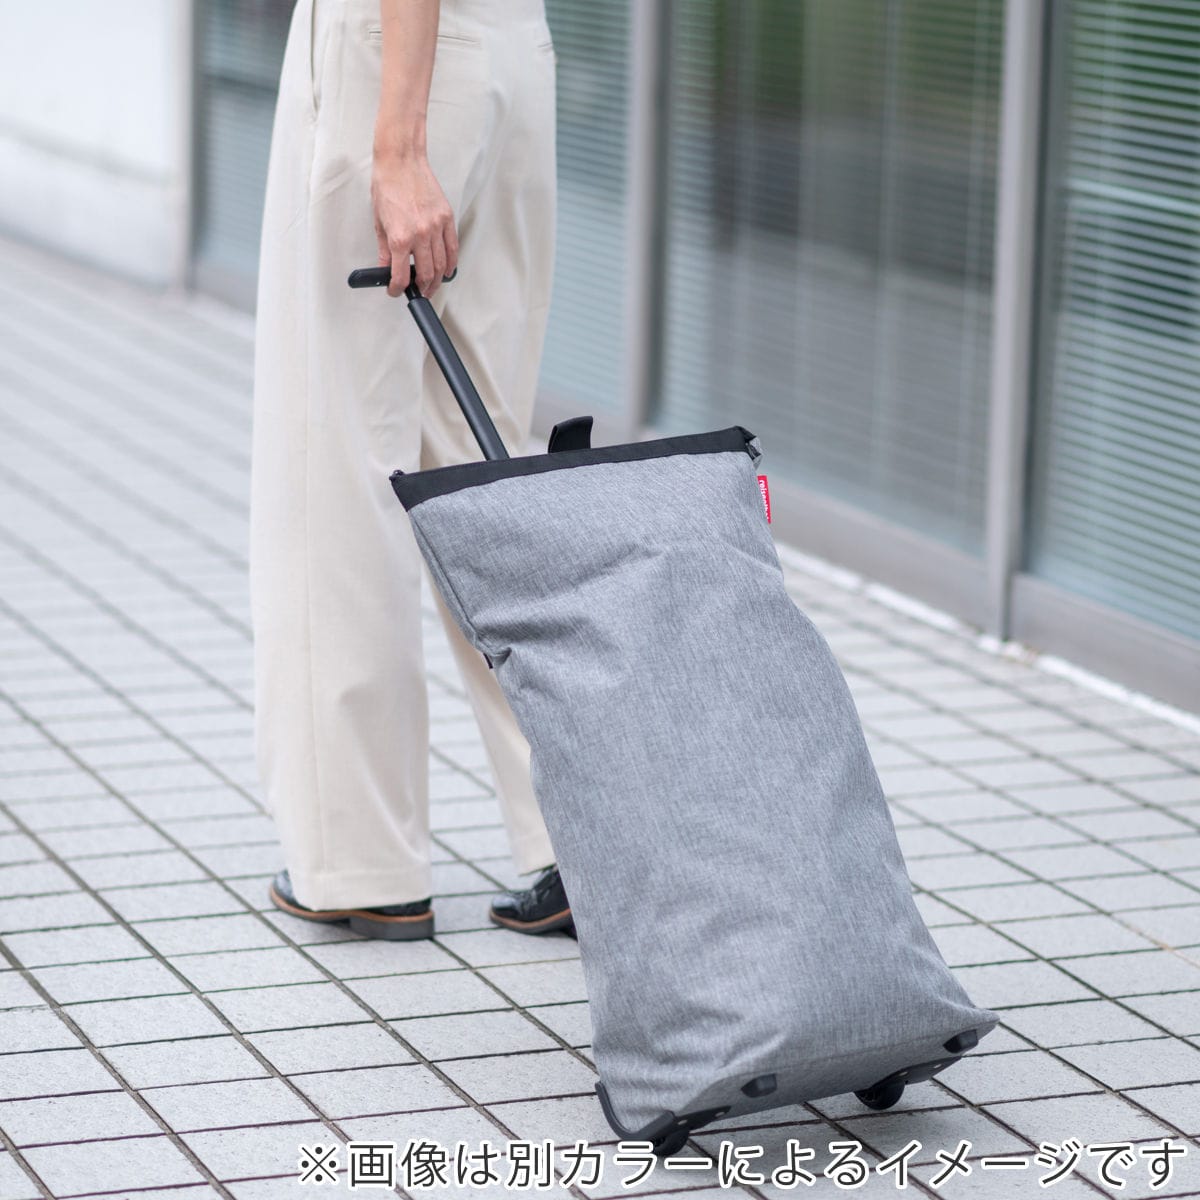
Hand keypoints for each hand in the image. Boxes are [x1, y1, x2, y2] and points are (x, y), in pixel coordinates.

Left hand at [371, 146, 458, 297]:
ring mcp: (436, 227)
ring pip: (441, 265)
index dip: (397, 289)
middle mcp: (420, 234)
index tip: (396, 291)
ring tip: (432, 285)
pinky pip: (453, 248)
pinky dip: (451, 263)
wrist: (401, 161)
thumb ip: (385, 250)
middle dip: (423, 289)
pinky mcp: (447, 218)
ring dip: (437, 280)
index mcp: (400, 237)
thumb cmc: (388, 186)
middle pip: (426, 274)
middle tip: (420, 292)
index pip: (401, 276)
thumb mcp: (379, 222)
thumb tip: (387, 269)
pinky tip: (447, 270)